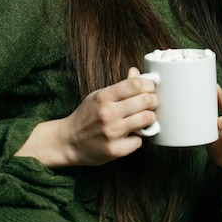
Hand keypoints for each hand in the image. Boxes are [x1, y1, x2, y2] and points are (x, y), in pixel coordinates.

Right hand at [15, 68, 157, 167]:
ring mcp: (111, 132)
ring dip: (150, 118)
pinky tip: (130, 135)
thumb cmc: (86, 117)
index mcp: (103, 97)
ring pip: (147, 120)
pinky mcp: (115, 150)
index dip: (149, 84)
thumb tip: (136, 72)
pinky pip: (139, 141)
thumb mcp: (98, 96)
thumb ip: (119, 86)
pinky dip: (138, 138)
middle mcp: (108, 113)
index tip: (151, 87)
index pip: (135, 84)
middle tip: (152, 103)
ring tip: (144, 118)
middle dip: (153, 101)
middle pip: (145, 101)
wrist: (67, 142)